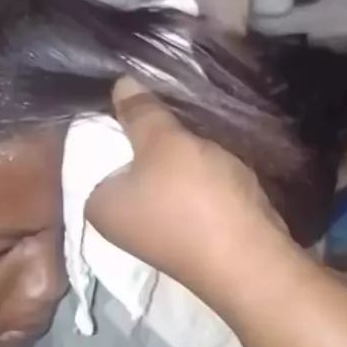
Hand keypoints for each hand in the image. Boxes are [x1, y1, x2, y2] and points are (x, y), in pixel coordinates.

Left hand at [87, 78, 283, 291]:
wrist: (252, 262)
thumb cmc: (195, 200)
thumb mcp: (163, 143)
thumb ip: (140, 112)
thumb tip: (119, 84)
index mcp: (96, 204)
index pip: (94, 148)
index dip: (117, 117)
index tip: (141, 93)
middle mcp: (118, 224)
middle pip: (129, 163)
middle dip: (152, 135)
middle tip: (171, 101)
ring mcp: (155, 235)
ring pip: (162, 178)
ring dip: (179, 155)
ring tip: (195, 123)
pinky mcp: (189, 239)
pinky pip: (187, 195)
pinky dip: (198, 177)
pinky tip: (213, 156)